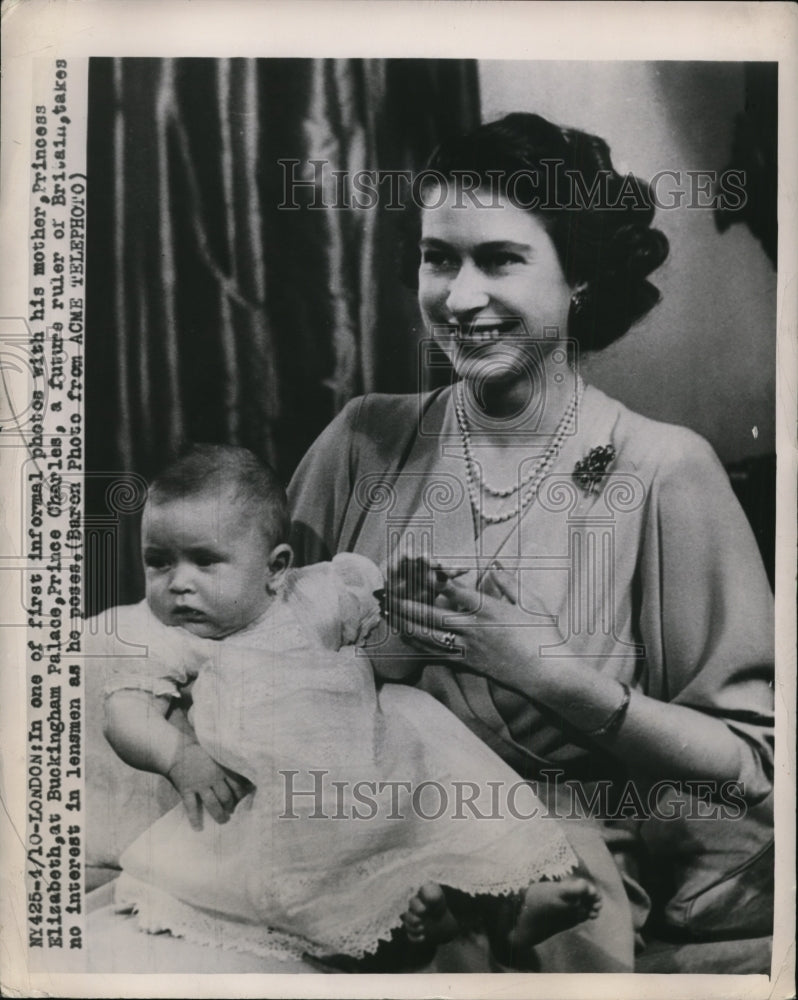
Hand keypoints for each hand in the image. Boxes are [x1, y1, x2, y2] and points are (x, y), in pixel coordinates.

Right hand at [166, 742, 251, 830]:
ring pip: (213, 804)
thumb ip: (225, 766)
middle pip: (226, 797)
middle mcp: (212, 778)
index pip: (236, 785)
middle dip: (231, 807)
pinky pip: (191, 807)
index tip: (243, 800)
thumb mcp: (216, 755)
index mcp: (221, 769)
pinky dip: (194, 819)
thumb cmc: (198, 752)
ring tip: (223, 821)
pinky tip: (198, 828)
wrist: (176, 751)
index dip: (241, 795)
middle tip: (232, 813)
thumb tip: (240, 778)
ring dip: (219, 815)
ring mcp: (199, 784)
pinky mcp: (186, 789)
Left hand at [388, 566, 555, 691]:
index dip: (432, 578)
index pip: (454, 590)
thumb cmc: (543, 636)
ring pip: (429, 636)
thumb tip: (495, 564)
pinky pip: (437, 653)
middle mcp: (473, 628)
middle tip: (385, 596)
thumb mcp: (531, 602)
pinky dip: (419, 644)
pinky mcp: (468, 664)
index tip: (414, 568)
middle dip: (406, 604)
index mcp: (488, 609)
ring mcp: (468, 648)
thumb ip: (510, 581)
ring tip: (387, 614)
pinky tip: (406, 638)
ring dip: (406, 623)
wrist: (547, 674)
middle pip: (432, 614)